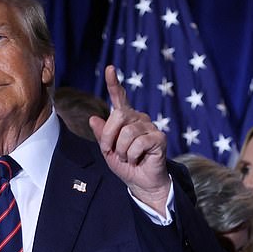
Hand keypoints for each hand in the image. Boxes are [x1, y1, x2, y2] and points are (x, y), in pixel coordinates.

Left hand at [89, 65, 169, 214]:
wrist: (141, 182)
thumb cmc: (125, 165)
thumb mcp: (107, 151)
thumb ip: (102, 135)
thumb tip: (93, 118)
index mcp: (125, 119)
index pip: (119, 98)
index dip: (114, 83)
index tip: (110, 69)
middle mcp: (139, 118)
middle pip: (118, 115)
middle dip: (109, 136)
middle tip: (111, 151)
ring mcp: (150, 127)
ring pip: (127, 133)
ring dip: (121, 151)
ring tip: (127, 158)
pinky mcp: (159, 138)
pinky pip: (138, 143)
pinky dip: (132, 156)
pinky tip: (138, 159)